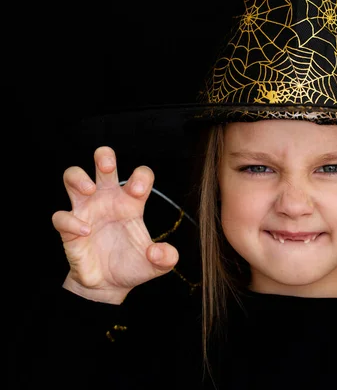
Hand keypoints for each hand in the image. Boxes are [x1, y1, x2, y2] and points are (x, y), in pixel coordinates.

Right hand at [51, 146, 178, 303]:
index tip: (139, 191)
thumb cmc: (133, 266)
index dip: (140, 177)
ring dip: (78, 177)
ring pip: (73, 178)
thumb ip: (166, 257)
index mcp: (132, 203)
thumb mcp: (157, 264)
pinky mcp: (69, 229)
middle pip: (103, 164)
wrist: (109, 286)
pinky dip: (71, 221)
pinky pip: (62, 217)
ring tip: (89, 189)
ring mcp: (87, 211)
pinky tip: (85, 231)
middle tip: (107, 166)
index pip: (139, 176)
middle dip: (104, 156)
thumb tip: (160, 252)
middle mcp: (108, 200)